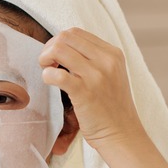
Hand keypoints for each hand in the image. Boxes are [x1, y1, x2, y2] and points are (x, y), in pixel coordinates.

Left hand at [39, 28, 144, 150]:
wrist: (122, 134)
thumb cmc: (111, 108)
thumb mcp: (111, 75)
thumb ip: (93, 60)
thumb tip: (63, 49)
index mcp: (112, 53)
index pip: (76, 33)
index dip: (59, 42)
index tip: (55, 59)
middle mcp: (106, 60)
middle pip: (66, 36)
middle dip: (49, 48)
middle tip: (47, 64)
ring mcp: (96, 75)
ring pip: (59, 49)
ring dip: (45, 59)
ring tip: (47, 72)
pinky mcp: (84, 92)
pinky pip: (57, 74)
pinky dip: (47, 75)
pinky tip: (49, 82)